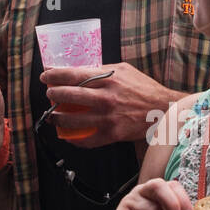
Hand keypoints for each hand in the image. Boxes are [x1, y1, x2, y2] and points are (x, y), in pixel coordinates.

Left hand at [41, 63, 170, 147]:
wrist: (164, 109)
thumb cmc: (143, 87)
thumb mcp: (123, 70)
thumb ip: (102, 69)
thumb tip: (78, 69)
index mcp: (108, 79)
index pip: (73, 75)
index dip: (54, 75)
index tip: (45, 76)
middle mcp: (106, 98)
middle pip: (69, 96)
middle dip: (53, 95)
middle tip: (49, 94)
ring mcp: (108, 117)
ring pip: (73, 120)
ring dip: (57, 118)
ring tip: (52, 116)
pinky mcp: (112, 134)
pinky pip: (87, 140)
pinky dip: (74, 139)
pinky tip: (68, 136)